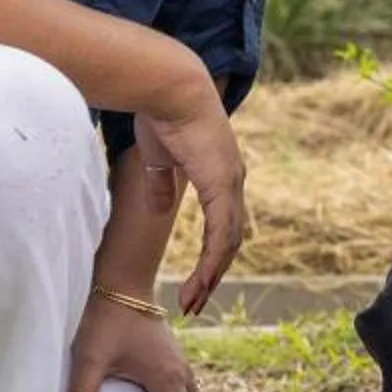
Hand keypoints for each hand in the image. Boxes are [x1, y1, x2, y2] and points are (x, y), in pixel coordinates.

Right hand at [135, 85, 248, 315]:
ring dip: (212, 276)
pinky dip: (213, 260)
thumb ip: (161, 184)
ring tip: (193, 303)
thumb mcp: (159, 159)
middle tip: (195, 304)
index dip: (210, 257)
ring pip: (227, 242)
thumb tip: (160, 208)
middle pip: (229, 241)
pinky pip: (221, 231)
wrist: (168, 87)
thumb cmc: (161, 114)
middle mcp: (232, 181)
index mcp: (220, 176)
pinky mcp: (221, 182)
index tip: (195, 284)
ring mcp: (230, 182)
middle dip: (213, 276)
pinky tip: (202, 281)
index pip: (221, 226)